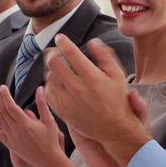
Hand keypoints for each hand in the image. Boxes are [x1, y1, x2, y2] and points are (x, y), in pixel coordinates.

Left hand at [0, 85, 65, 166]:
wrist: (48, 160)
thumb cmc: (51, 140)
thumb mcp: (49, 120)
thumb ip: (42, 104)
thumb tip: (40, 89)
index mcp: (25, 123)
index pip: (11, 106)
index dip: (5, 95)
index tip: (2, 86)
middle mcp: (16, 130)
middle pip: (3, 111)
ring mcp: (11, 138)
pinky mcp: (10, 145)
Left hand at [44, 36, 148, 152]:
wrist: (114, 128)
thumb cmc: (117, 100)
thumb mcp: (117, 75)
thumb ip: (105, 56)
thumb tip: (93, 42)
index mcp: (92, 77)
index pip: (70, 52)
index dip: (63, 41)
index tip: (61, 38)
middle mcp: (77, 88)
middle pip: (53, 63)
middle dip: (53, 53)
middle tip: (56, 52)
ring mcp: (68, 101)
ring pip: (49, 77)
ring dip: (52, 69)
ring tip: (58, 68)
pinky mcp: (62, 111)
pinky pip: (48, 93)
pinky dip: (50, 85)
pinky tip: (57, 83)